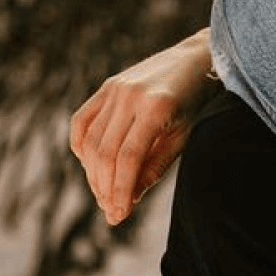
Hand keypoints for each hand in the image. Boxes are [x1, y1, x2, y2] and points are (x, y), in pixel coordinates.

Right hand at [69, 29, 213, 223]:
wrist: (194, 60)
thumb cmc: (193, 104)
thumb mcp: (182, 137)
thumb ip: (155, 167)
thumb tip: (128, 199)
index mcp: (156, 109)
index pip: (128, 159)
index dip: (120, 190)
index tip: (119, 216)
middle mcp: (130, 97)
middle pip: (105, 153)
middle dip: (104, 187)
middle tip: (111, 211)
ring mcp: (115, 89)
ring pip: (90, 140)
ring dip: (92, 173)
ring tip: (103, 195)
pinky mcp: (106, 86)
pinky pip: (82, 121)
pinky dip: (81, 147)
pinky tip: (90, 166)